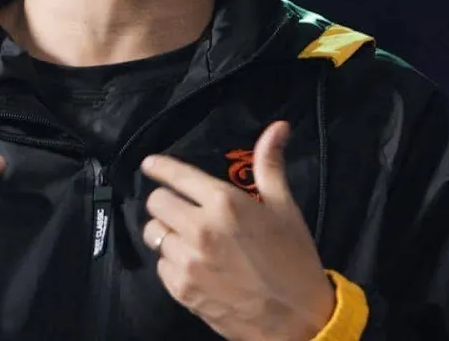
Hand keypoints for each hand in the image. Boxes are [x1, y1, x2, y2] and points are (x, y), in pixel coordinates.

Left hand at [141, 121, 334, 340]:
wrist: (299, 322)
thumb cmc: (294, 259)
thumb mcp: (284, 207)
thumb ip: (269, 164)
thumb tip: (277, 127)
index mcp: (224, 203)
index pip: (176, 175)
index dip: (159, 167)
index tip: (150, 164)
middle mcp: (200, 229)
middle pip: (156, 202)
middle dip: (166, 202)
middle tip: (182, 209)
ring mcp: (189, 261)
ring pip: (154, 233)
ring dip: (167, 232)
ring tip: (188, 238)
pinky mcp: (182, 290)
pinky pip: (161, 265)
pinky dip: (172, 262)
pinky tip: (193, 264)